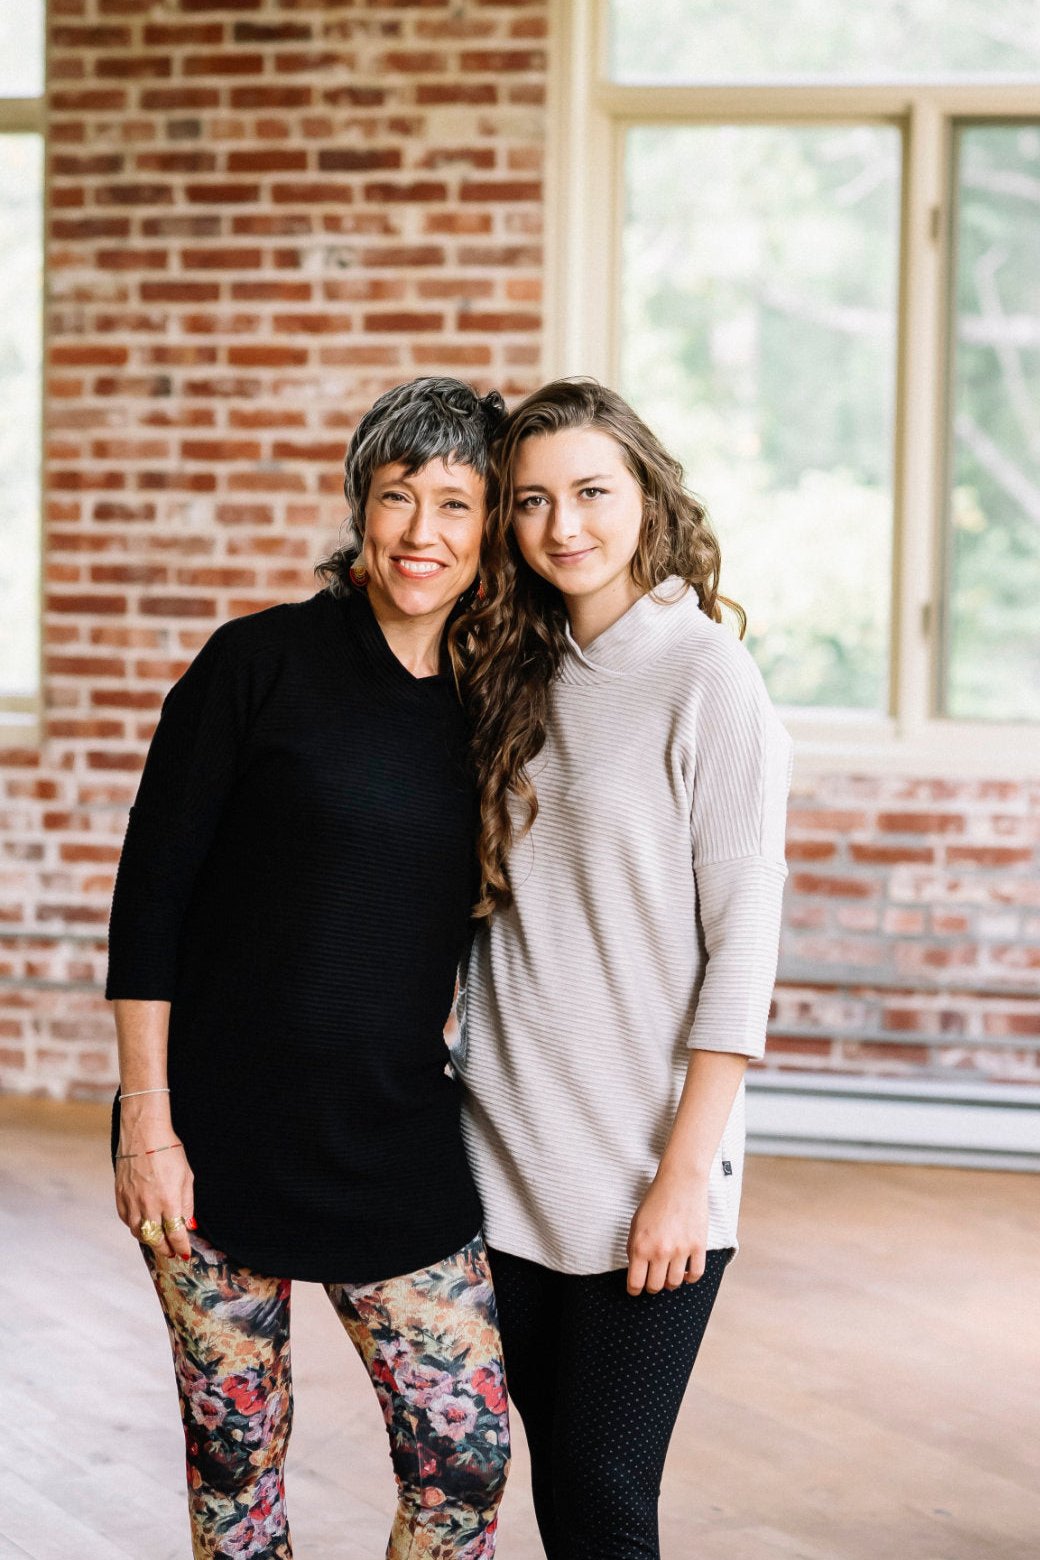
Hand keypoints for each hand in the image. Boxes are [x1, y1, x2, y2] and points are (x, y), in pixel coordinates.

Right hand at [114, 1100, 194, 1259]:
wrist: (143, 1134)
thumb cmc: (168, 1151)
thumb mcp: (187, 1176)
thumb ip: (187, 1202)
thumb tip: (188, 1223)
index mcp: (169, 1201)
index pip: (175, 1234)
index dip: (180, 1247)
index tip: (184, 1253)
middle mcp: (149, 1205)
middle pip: (155, 1239)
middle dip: (165, 1249)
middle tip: (171, 1253)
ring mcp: (132, 1202)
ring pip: (138, 1233)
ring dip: (149, 1240)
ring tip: (157, 1240)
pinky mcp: (120, 1196)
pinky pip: (127, 1220)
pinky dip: (135, 1226)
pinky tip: (142, 1225)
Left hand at [625, 1167, 707, 1296]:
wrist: (680, 1182)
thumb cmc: (656, 1200)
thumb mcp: (635, 1224)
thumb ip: (634, 1248)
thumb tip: (637, 1270)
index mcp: (641, 1246)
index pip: (635, 1283)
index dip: (634, 1290)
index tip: (635, 1290)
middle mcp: (660, 1251)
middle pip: (655, 1287)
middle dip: (652, 1287)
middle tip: (652, 1282)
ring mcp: (681, 1250)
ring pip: (675, 1283)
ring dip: (670, 1283)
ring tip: (668, 1275)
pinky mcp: (698, 1246)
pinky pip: (696, 1274)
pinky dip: (690, 1278)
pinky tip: (685, 1272)